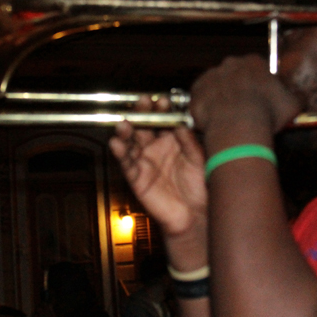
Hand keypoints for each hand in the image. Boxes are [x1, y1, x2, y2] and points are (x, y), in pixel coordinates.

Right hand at [109, 97, 207, 260]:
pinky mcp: (137, 178)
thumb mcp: (198, 159)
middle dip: (141, 114)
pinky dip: (120, 153)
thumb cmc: (199, 186)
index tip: (161, 101)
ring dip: (126, 131)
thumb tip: (180, 121)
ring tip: (124, 123)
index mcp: (172, 140)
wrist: (196, 215)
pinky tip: (116, 142)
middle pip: (144, 126)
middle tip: (141, 104)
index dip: (160, 110)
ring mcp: (145, 161)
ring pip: (131, 142)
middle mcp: (156, 148)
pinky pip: (126, 164)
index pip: (162, 120)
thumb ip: (189, 141)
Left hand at [190, 55, 300, 143]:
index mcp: (254, 62)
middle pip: (234, 74)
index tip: (260, 97)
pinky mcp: (196, 91)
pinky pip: (200, 98)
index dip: (258, 83)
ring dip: (221, 97)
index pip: (256, 68)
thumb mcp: (293, 104)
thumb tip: (300, 96)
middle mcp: (230, 63)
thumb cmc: (267, 113)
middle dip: (237, 87)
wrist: (238, 126)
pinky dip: (206, 107)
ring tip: (228, 117)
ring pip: (216, 85)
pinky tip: (214, 121)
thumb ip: (297, 96)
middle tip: (243, 108)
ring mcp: (210, 75)